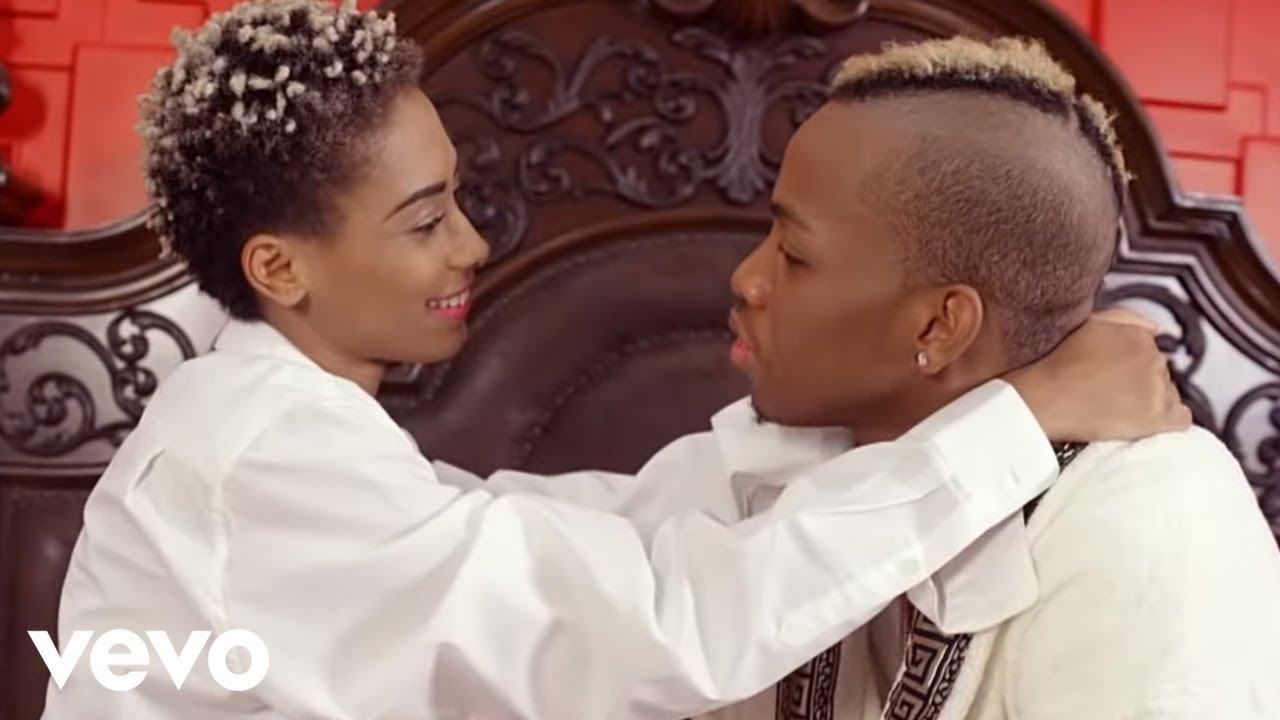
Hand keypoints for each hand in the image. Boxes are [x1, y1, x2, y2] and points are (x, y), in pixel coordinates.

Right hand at [1005, 308, 1192, 441]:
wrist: (1044, 401)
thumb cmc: (1057, 366)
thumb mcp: (1087, 325)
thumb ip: (1126, 318)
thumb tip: (1157, 328)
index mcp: (1139, 336)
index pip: (1150, 353)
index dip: (1129, 368)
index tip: (1110, 378)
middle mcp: (1154, 358)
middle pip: (1159, 374)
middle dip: (1139, 385)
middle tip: (1109, 395)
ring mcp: (1158, 388)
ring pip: (1168, 396)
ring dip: (1149, 403)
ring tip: (1116, 410)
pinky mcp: (1160, 417)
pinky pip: (1181, 419)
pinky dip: (1166, 423)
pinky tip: (1141, 424)